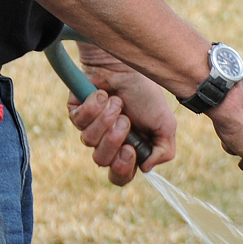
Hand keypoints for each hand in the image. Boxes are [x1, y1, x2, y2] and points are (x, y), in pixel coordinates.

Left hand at [68, 46, 177, 185]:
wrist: (129, 67)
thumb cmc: (147, 95)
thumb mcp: (166, 126)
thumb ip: (164, 152)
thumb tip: (145, 169)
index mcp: (129, 150)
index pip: (119, 176)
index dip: (123, 169)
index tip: (130, 150)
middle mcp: (108, 142)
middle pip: (101, 161)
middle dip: (114, 141)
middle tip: (125, 121)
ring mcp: (91, 128)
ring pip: (89, 141)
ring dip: (106, 120)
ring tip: (118, 103)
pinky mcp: (76, 113)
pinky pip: (79, 121)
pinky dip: (95, 107)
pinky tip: (104, 95)